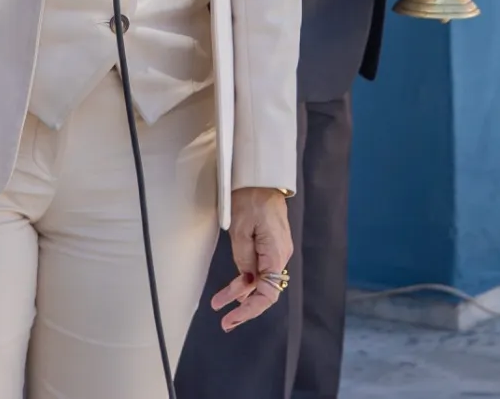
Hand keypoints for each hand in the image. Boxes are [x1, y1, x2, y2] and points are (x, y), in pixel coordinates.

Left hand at [211, 188, 293, 330]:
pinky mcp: (270, 245)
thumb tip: (244, 284)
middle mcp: (280, 256)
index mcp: (276, 254)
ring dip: (240, 294)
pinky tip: (234, 289)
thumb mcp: (241, 229)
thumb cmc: (251, 198)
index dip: (249, 310)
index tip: (231, 318)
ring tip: (219, 305)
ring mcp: (276, 251)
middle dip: (244, 308)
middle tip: (224, 322)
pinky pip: (260, 269)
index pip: (267, 294)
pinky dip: (245, 280)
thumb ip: (243, 259)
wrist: (261, 176)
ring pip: (260, 281)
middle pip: (264, 291)